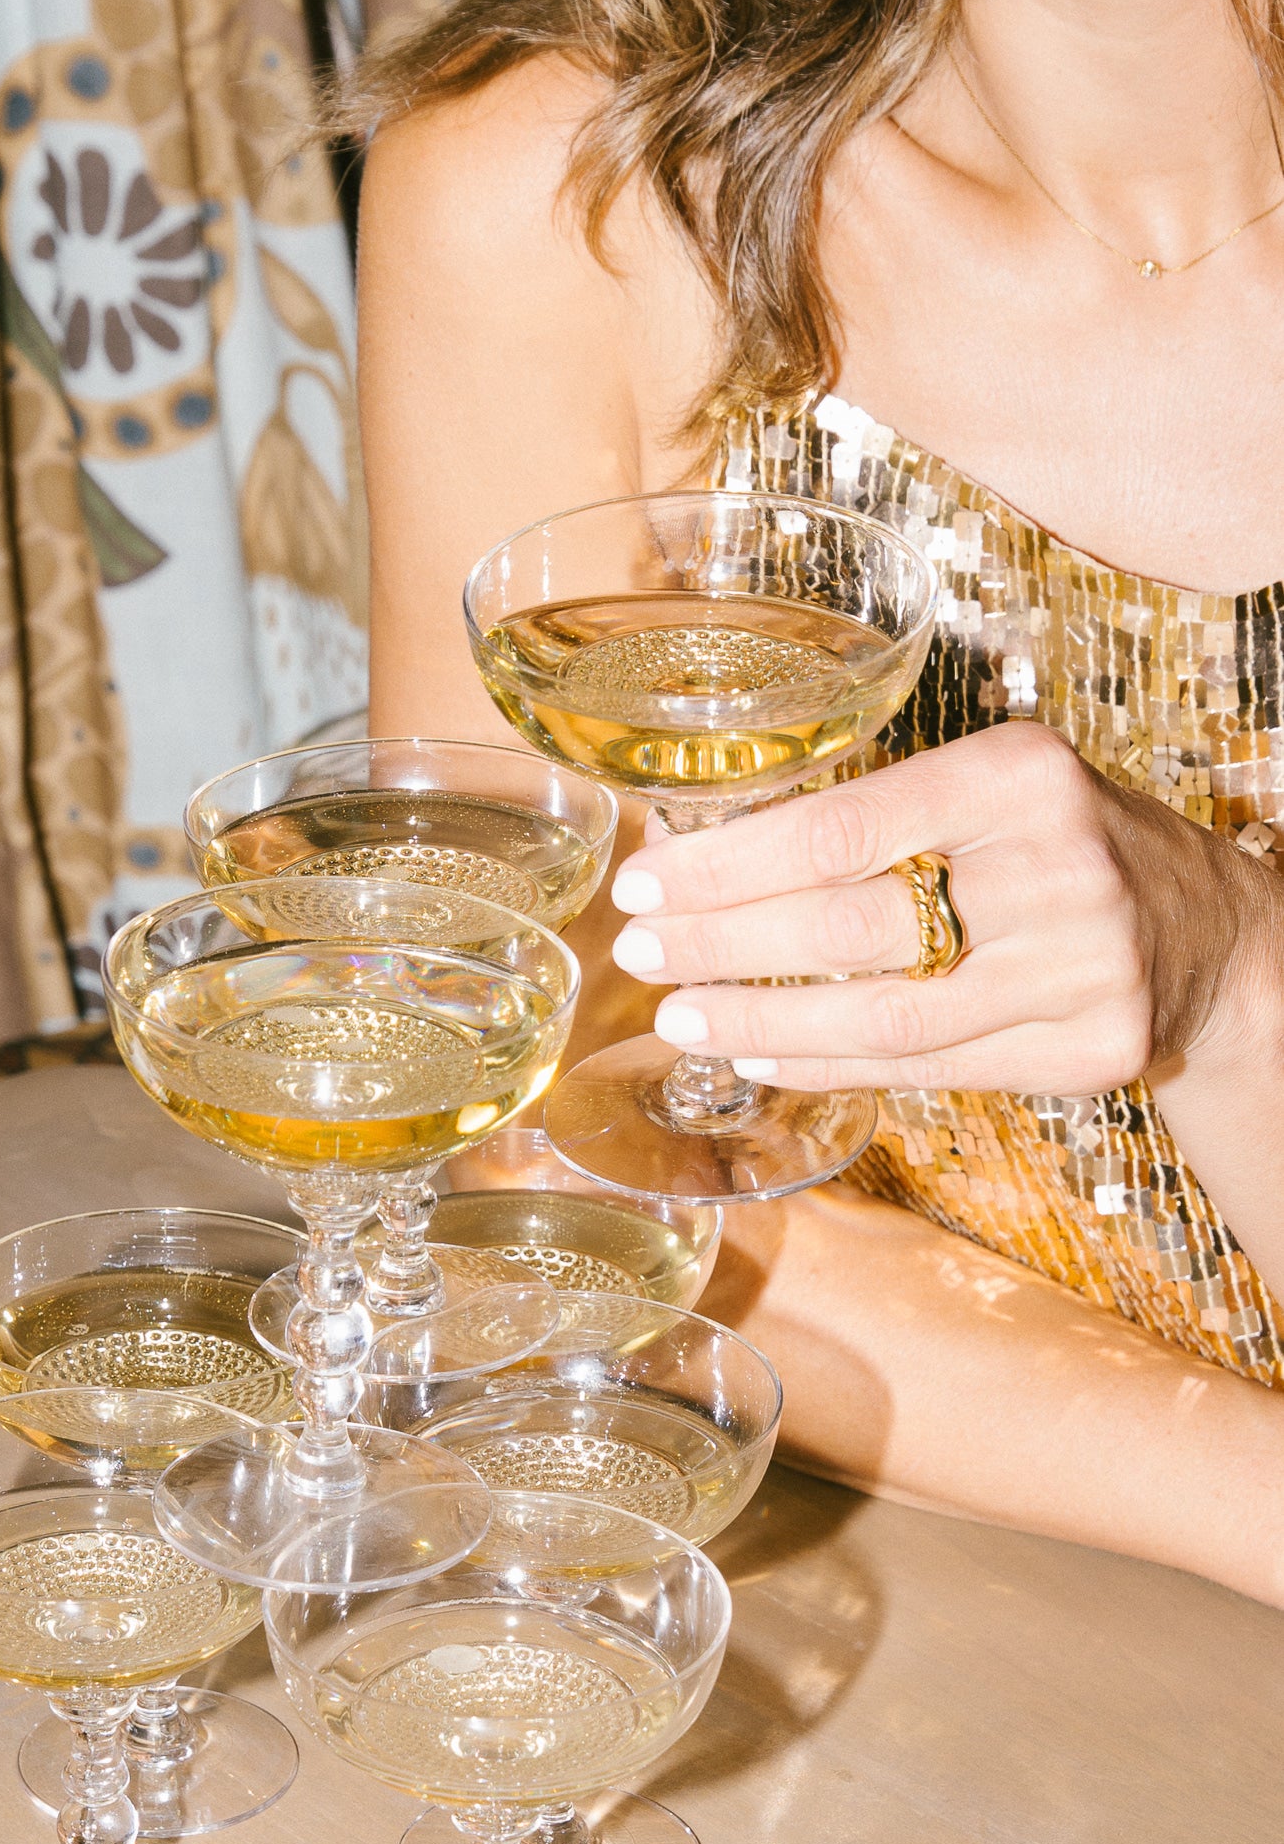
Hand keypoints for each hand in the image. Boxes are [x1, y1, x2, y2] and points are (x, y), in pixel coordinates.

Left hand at [603, 722, 1282, 1094]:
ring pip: (884, 1016)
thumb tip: (697, 857)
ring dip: (761, 1020)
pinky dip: (829, 1064)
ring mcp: (1081, 968)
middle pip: (848, 924)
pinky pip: (928, 1068)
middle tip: (637, 952)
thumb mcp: (986, 791)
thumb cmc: (1055, 847)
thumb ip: (874, 817)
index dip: (727, 866)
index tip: (645, 880)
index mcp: (1018, 775)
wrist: (1207, 932)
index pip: (839, 831)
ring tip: (681, 1015)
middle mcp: (1056, 868)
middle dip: (722, 942)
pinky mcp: (1092, 1049)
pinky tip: (761, 1052)